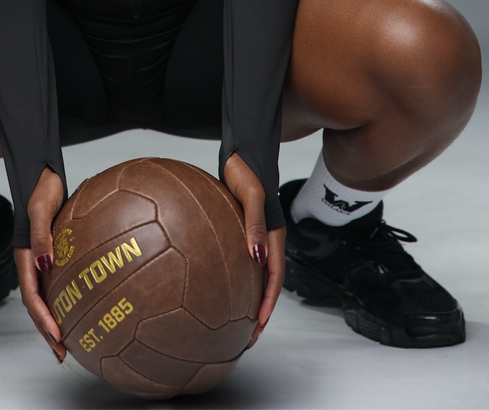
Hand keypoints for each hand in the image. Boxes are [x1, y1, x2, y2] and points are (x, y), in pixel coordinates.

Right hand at [14, 166, 66, 362]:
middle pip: (36, 304)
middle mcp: (32, 263)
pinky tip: (79, 307)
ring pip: (44, 297)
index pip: (31, 296)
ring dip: (52, 321)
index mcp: (24, 257)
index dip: (42, 318)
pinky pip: (57, 283)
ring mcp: (41, 261)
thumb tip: (46, 263)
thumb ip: (41, 235)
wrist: (44, 175)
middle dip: (46, 330)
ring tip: (68, 342)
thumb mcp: (41, 208)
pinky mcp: (53, 255)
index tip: (56, 335)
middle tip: (61, 353)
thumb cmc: (42, 189)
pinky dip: (64, 300)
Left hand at [223, 153, 285, 349]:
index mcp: (273, 235)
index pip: (274, 277)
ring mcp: (252, 235)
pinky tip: (214, 283)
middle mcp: (265, 239)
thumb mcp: (251, 196)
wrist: (240, 151)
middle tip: (246, 336)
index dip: (268, 303)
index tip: (257, 326)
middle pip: (266, 282)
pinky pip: (237, 258)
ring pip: (252, 273)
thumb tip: (255, 257)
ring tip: (233, 319)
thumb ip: (254, 224)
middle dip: (259, 310)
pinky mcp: (238, 229)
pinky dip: (232, 275)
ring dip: (246, 296)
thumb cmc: (247, 171)